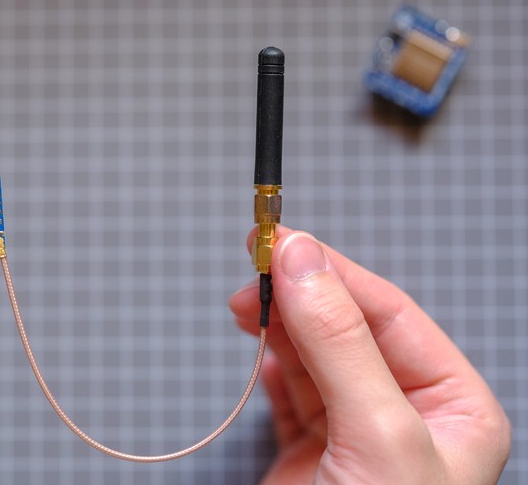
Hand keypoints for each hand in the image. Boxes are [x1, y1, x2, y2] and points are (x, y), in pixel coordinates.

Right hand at [231, 227, 509, 483]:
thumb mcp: (378, 432)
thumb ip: (340, 344)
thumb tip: (302, 261)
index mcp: (453, 406)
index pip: (390, 313)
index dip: (332, 271)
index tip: (281, 243)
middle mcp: (407, 417)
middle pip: (348, 329)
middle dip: (299, 295)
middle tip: (256, 263)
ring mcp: (355, 436)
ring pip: (314, 357)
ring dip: (278, 325)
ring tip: (245, 303)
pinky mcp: (309, 456)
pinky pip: (289, 396)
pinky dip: (270, 370)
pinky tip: (261, 351)